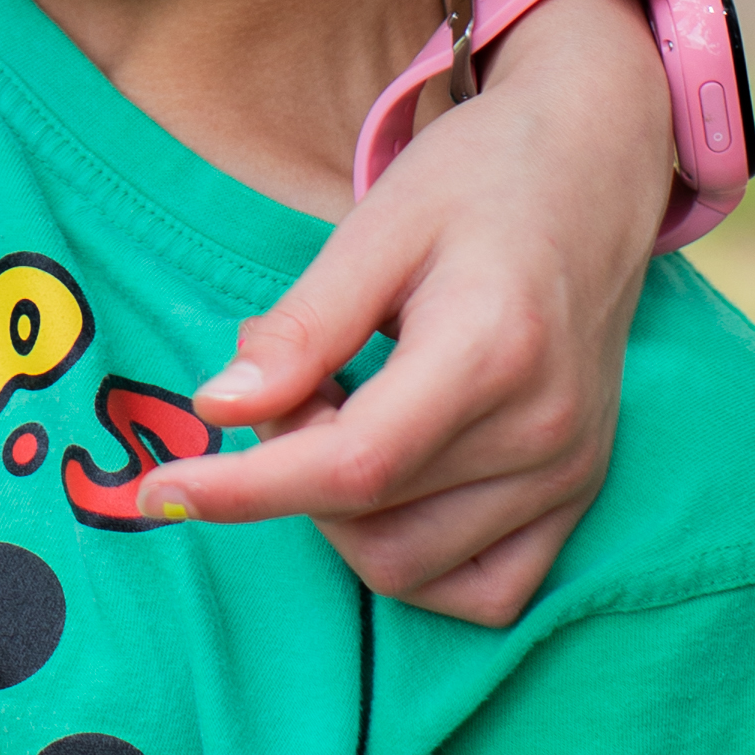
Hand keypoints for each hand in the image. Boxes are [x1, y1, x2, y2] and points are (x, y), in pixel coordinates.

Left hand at [143, 0, 675, 621]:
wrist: (594, 164)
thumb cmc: (479, 177)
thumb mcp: (377, 225)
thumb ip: (302, 327)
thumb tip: (219, 410)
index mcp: (493, 352)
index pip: (352, 466)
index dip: (245, 489)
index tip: (160, 487)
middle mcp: (544, 432)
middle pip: (371, 519)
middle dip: (290, 471)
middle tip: (292, 379)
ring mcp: (571, 474)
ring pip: (412, 567)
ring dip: (341, 514)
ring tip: (342, 411)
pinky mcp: (580, 494)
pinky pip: (484, 590)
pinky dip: (412, 557)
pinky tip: (386, 480)